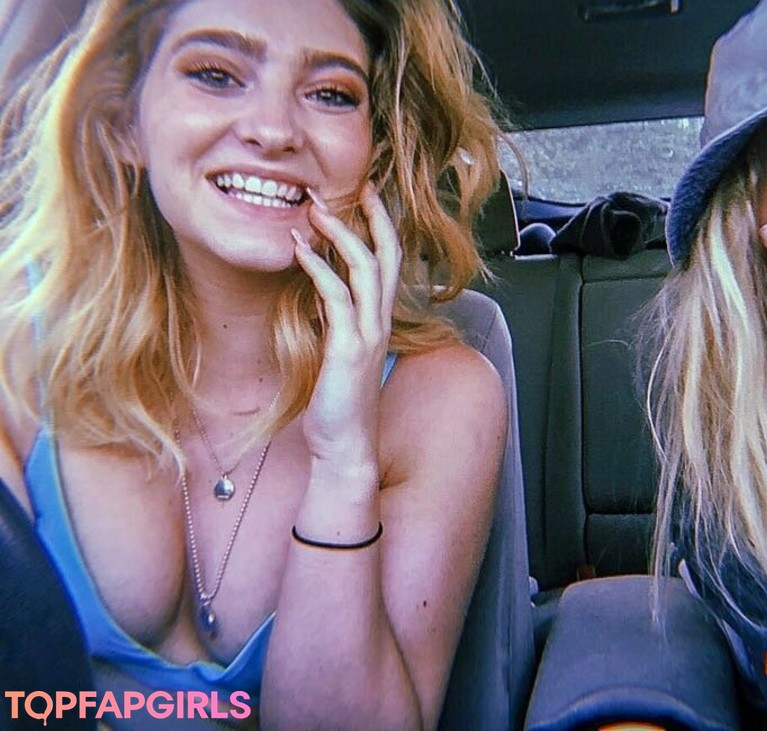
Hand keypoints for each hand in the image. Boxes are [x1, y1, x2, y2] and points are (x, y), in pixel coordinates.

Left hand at [292, 183, 401, 469]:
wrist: (346, 445)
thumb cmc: (340, 403)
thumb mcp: (340, 350)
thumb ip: (338, 318)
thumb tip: (323, 287)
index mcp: (380, 321)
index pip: (389, 263)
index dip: (382, 227)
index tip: (367, 196)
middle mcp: (381, 322)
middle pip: (387, 256)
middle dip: (373, 217)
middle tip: (357, 184)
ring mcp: (368, 334)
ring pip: (365, 270)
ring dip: (341, 234)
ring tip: (317, 209)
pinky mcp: (349, 348)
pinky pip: (337, 298)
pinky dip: (319, 268)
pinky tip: (301, 249)